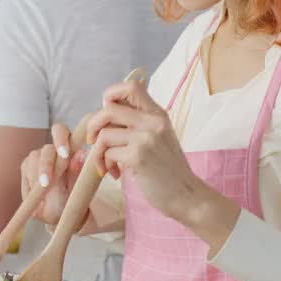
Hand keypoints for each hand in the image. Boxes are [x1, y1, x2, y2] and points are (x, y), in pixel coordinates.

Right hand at [19, 122, 82, 225]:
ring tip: (43, 190)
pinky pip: (26, 170)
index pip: (61, 132)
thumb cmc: (69, 199)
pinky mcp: (26, 165)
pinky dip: (30, 183)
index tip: (64, 154)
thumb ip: (76, 172)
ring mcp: (37, 157)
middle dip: (46, 165)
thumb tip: (82, 153)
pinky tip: (36, 192)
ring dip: (38, 176)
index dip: (60, 139)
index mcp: (68, 149)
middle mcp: (51, 150)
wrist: (56, 212)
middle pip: (46, 148)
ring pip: (34, 159)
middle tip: (46, 182)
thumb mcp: (74, 189)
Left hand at [85, 78, 227, 228]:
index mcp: (157, 114)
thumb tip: (105, 112)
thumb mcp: (158, 137)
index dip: (111, 94)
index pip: (132, 85)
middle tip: (93, 140)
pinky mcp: (138, 157)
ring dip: (98, 152)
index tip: (105, 112)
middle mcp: (153, 122)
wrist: (186, 195)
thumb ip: (137, 122)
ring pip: (104, 134)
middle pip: (108, 109)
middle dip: (93, 125)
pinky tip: (114, 174)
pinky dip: (104, 164)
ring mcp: (147, 139)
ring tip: (108, 164)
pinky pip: (107, 153)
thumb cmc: (167, 168)